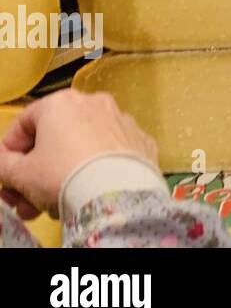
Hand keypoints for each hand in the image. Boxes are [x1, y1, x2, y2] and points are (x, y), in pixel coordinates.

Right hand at [0, 91, 158, 218]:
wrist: (116, 194)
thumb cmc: (62, 176)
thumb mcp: (20, 174)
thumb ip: (4, 165)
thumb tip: (5, 162)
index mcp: (61, 103)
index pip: (25, 121)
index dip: (10, 149)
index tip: (6, 172)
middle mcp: (94, 103)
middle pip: (55, 137)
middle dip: (35, 170)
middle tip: (24, 197)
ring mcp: (122, 120)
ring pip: (82, 146)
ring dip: (62, 173)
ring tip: (50, 204)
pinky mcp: (141, 141)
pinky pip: (109, 154)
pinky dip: (95, 170)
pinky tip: (85, 192)